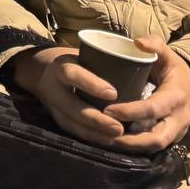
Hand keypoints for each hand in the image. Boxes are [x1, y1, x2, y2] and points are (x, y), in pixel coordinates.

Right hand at [9, 46, 130, 146]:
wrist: (45, 72)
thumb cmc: (77, 60)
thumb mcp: (85, 53)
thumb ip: (108, 56)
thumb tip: (144, 48)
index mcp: (61, 66)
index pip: (73, 74)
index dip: (91, 84)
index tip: (114, 94)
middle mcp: (54, 86)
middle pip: (70, 105)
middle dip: (95, 118)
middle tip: (119, 127)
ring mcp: (53, 105)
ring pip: (71, 122)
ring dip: (94, 132)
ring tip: (116, 136)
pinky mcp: (58, 117)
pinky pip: (73, 130)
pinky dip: (90, 137)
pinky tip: (107, 140)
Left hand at [102, 36, 189, 152]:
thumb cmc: (175, 71)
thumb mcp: (169, 55)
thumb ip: (155, 44)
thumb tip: (138, 42)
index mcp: (176, 98)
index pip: (152, 109)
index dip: (130, 111)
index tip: (107, 110)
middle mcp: (178, 120)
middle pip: (156, 139)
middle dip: (130, 141)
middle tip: (104, 133)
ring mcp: (174, 133)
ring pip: (153, 148)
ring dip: (129, 147)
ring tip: (103, 141)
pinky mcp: (168, 140)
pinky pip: (151, 148)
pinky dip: (132, 148)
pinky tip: (111, 143)